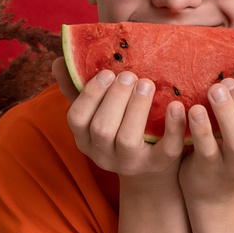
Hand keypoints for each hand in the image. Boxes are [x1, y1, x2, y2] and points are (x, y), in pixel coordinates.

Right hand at [57, 59, 184, 184]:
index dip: (90, 95)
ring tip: (147, 83)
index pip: (77, 119)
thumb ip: (78, 90)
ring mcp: (131, 163)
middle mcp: (104, 156)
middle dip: (115, 98)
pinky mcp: (158, 166)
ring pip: (127, 139)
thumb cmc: (120, 130)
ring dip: (136, 108)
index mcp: (85, 140)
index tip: (107, 72)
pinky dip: (172, 127)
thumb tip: (57, 62)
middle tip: (129, 75)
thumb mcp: (98, 114)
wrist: (150, 170)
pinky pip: (166, 150)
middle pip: (102, 129)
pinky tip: (176, 106)